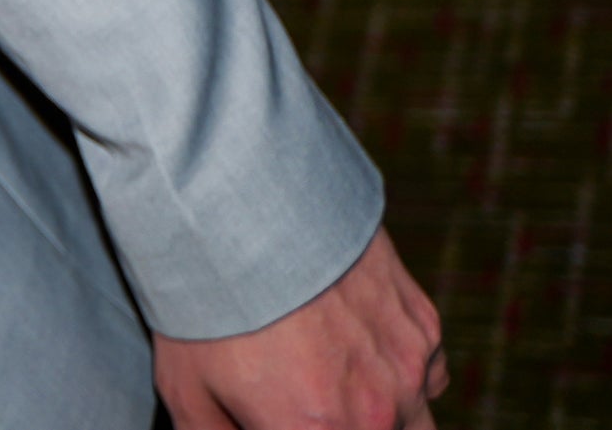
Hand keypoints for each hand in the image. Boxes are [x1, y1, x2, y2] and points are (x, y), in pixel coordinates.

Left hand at [155, 230, 446, 429]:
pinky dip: (400, 377)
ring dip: (378, 416)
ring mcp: (408, 368)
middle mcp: (375, 411)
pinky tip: (356, 352)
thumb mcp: (185, 387)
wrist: (244, 204)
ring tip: (326, 384)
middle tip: (299, 395)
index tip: (274, 413)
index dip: (292, 427)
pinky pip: (427, 377)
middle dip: (332, 423)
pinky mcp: (423, 327)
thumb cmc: (205, 299)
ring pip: (414, 423)